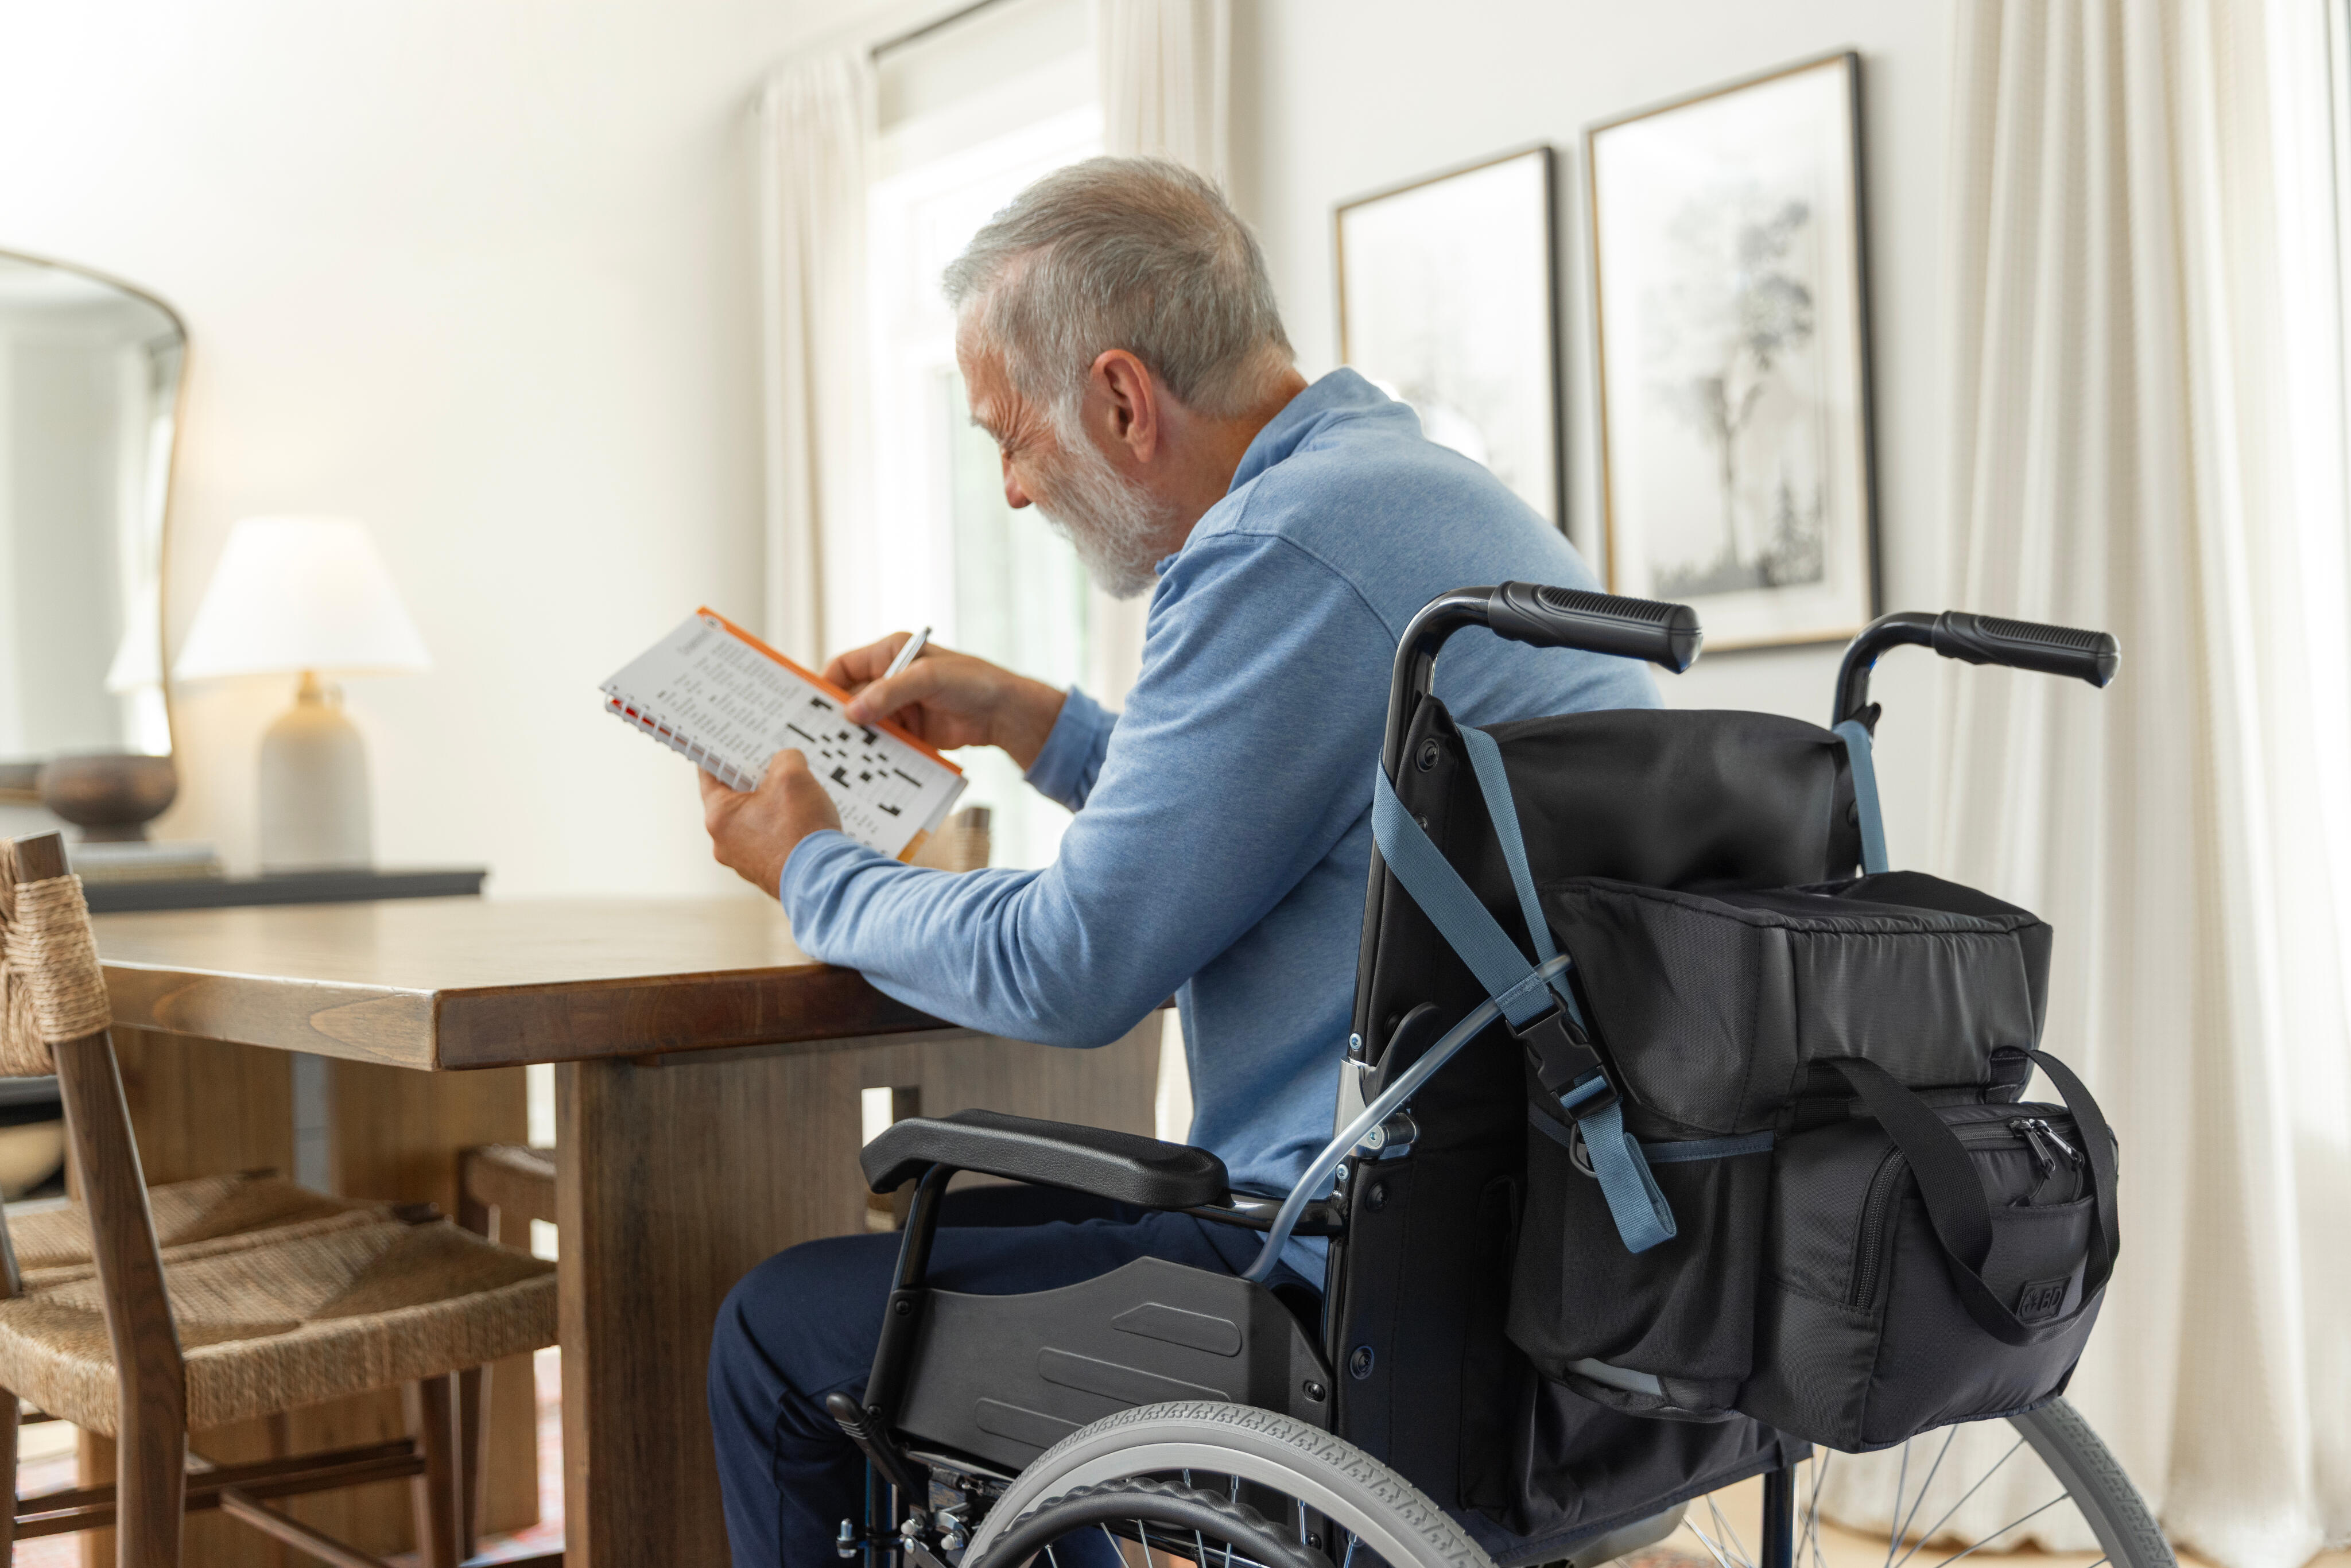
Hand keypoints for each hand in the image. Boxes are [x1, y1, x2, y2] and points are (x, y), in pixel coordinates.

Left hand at [700, 751, 840, 895]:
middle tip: (774, 766)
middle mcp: (724, 843)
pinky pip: (769, 841)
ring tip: (797, 796)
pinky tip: (804, 822)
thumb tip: (787, 762)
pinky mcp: (766, 872)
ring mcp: (745, 862)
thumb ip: (785, 758)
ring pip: (753, 821)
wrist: (824, 881)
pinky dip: (783, 828)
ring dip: (771, 806)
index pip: (708, 775)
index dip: (721, 754)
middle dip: (754, 780)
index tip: (730, 742)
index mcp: (719, 817)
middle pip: (734, 799)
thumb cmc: (801, 830)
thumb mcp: (793, 775)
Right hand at [824, 632, 1066, 770]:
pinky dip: (874, 753)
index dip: (825, 686)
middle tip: (819, 738)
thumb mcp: (927, 679)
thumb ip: (888, 693)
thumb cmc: (971, 682)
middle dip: (838, 717)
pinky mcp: (909, 731)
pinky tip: (864, 767)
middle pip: (850, 698)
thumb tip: (851, 713)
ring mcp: (898, 707)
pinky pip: (883, 742)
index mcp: (889, 653)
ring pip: (864, 723)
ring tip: (838, 757)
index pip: (844, 667)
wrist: (1003, 713)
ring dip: (855, 738)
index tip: (809, 709)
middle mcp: (889, 678)